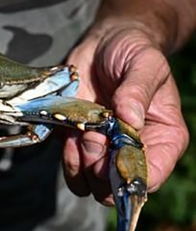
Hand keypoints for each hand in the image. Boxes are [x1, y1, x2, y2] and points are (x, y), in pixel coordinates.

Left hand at [64, 22, 188, 204]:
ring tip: (81, 135)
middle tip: (93, 139)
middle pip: (116, 187)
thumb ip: (138, 89)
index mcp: (163, 138)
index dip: (129, 174)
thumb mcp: (145, 63)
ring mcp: (103, 149)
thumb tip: (130, 118)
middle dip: (101, 170)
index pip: (151, 175)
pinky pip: (70, 166)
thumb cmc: (132, 51)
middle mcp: (133, 150)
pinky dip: (66, 156)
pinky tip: (69, 133)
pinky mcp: (77, 142)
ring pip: (90, 184)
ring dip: (81, 165)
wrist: (103, 44)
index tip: (113, 157)